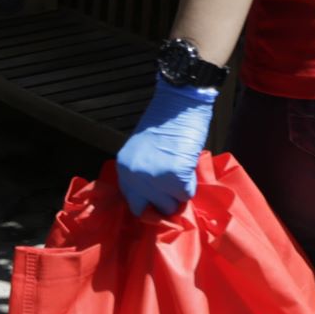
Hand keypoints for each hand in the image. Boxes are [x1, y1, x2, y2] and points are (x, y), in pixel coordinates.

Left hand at [116, 76, 218, 215]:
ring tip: (181, 169)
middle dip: (162, 202)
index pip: (132, 202)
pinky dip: (191, 184)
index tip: (160, 196)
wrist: (179, 103)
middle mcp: (134, 177)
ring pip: (170, 205)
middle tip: (172, 186)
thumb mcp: (143, 151)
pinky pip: (187, 195)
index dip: (148, 201)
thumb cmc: (164, 122)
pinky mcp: (175, 178)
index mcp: (123, 168)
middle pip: (149, 210)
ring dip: (178, 192)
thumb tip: (156, 195)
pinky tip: (188, 165)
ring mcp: (154, 179)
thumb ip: (143, 172)